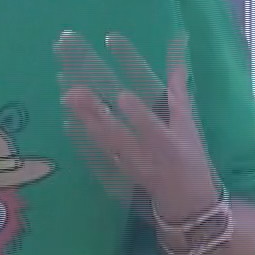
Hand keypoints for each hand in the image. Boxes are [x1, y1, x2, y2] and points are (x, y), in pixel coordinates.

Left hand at [56, 31, 217, 218]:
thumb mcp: (188, 124)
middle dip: (94, 113)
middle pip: (115, 133)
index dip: (137, 114)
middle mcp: (144, 156)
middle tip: (73, 90)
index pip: (151, 127)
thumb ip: (178, 89)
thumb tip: (179, 52)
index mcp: (167, 143)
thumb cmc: (189, 156)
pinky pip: (96, 152)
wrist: (184, 201)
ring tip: (66, 93)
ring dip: (83, 118)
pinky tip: (67, 121)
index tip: (122, 95)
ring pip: (102, 142)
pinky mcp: (115, 170)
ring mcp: (126, 164)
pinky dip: (81, 137)